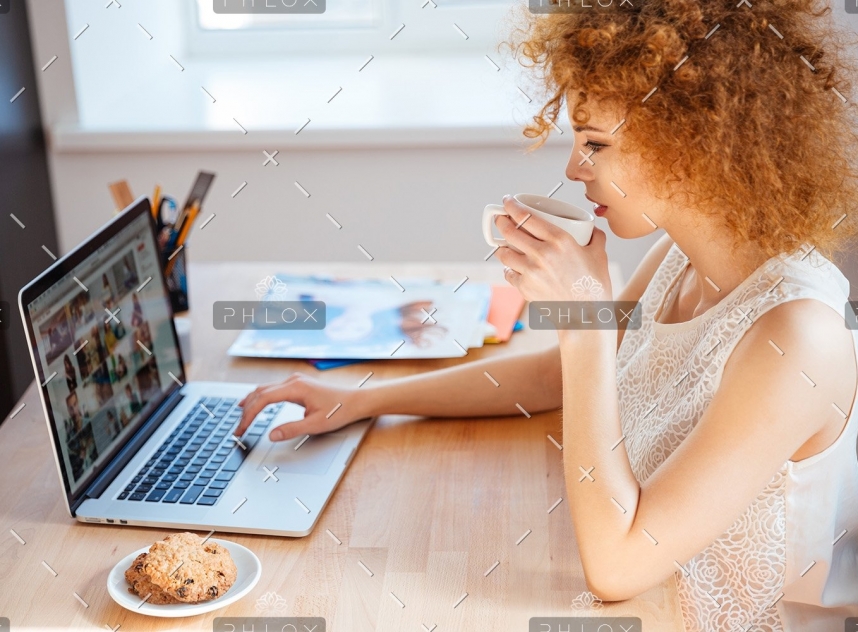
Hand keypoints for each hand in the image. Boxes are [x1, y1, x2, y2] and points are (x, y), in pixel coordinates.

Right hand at [234, 372, 365, 441]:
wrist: (356, 400)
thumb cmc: (340, 411)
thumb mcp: (316, 425)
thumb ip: (292, 429)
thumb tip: (271, 435)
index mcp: (295, 388)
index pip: (262, 399)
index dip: (249, 415)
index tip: (242, 430)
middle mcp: (293, 381)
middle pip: (259, 392)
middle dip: (246, 411)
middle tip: (238, 429)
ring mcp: (295, 380)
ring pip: (264, 389)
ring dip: (251, 403)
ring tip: (241, 418)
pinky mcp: (297, 384)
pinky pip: (272, 389)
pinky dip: (259, 398)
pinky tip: (253, 404)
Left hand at [494, 194, 612, 302]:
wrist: (585, 317)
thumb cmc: (594, 286)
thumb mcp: (599, 256)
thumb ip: (595, 237)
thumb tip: (592, 228)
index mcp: (559, 241)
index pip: (527, 217)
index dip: (512, 206)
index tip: (507, 201)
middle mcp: (542, 254)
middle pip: (509, 232)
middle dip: (501, 222)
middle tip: (500, 220)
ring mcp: (530, 272)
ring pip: (504, 253)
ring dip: (502, 247)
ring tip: (504, 246)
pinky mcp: (524, 288)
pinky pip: (508, 273)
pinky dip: (509, 269)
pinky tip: (513, 268)